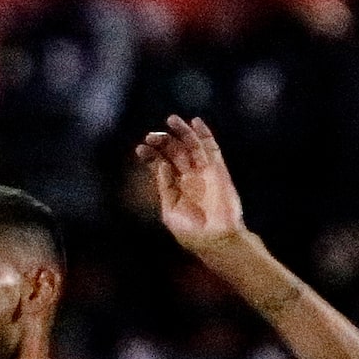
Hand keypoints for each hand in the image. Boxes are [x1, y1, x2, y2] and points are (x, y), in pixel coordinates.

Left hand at [136, 116, 246, 258]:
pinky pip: (211, 148)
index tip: (140, 148)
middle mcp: (187, 176)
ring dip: (181, 132)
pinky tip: (196, 122)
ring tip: (171, 120)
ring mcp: (203, 171)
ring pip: (191, 146)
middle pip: (174, 152)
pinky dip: (204, 134)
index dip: (151, 155)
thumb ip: (165, 188)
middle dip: (163, 142)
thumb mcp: (170, 211)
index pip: (160, 165)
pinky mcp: (218, 169)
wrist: (216, 238)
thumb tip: (161, 165)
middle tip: (152, 135)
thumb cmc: (191, 231)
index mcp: (173, 187)